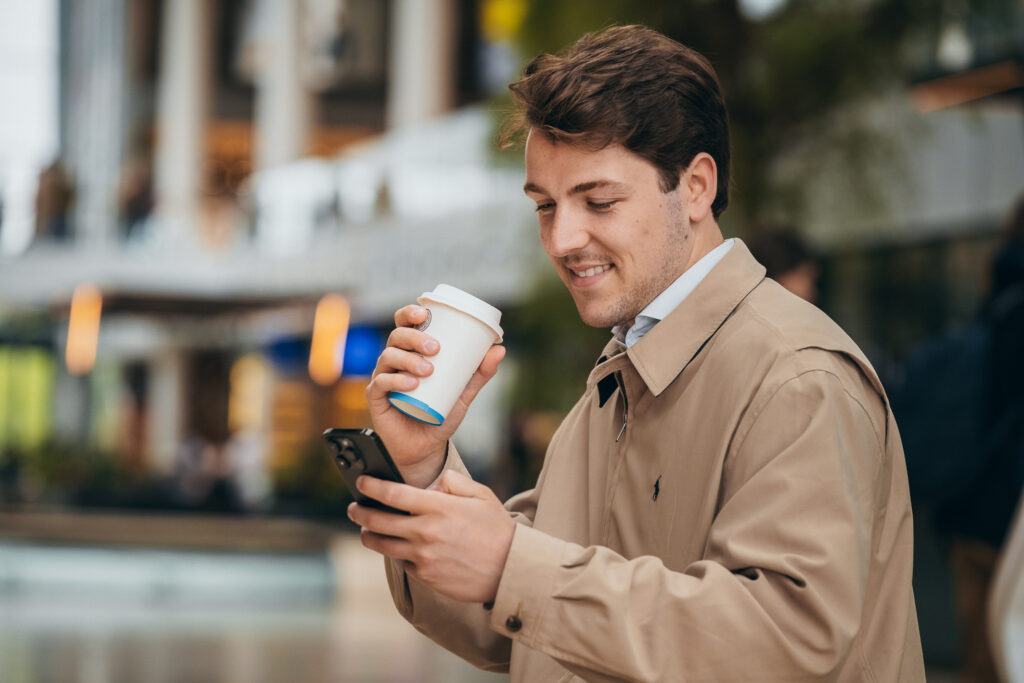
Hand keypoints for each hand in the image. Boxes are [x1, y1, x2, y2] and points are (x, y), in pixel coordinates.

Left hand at [348, 470, 515, 603]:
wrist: (510, 570)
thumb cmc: (497, 530)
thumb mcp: (481, 496)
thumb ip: (455, 483)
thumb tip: (435, 483)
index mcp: (438, 507)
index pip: (393, 493)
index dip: (371, 486)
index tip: (361, 481)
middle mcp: (426, 531)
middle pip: (378, 521)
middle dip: (360, 512)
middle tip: (354, 508)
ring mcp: (423, 556)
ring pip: (383, 545)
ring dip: (369, 536)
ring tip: (366, 531)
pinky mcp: (425, 576)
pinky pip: (403, 562)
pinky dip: (399, 554)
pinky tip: (400, 549)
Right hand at [366, 305, 504, 487]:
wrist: (426, 448)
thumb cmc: (440, 414)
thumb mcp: (463, 393)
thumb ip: (480, 373)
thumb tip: (500, 349)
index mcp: (411, 352)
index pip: (404, 324)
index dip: (409, 313)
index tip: (424, 313)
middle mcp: (394, 361)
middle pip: (396, 337)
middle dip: (415, 338)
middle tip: (436, 348)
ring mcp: (383, 378)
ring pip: (388, 357)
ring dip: (408, 359)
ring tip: (428, 371)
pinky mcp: (376, 398)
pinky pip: (381, 383)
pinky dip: (396, 381)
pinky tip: (412, 384)